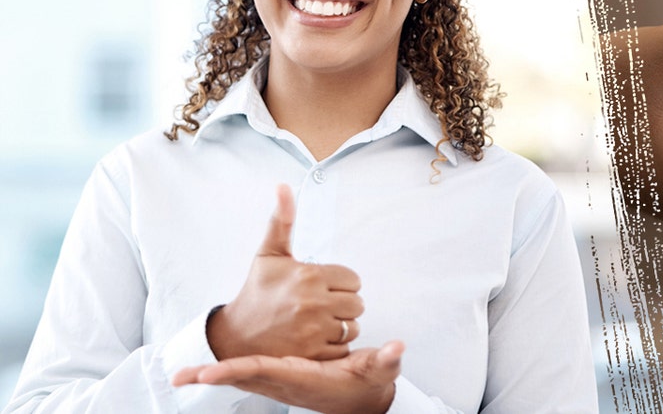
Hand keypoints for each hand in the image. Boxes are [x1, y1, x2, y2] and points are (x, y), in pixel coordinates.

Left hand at [173, 341, 403, 413]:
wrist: (363, 402)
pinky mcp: (281, 378)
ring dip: (212, 376)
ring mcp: (281, 382)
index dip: (236, 370)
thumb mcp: (380, 370)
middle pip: (242, 377)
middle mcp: (287, 381)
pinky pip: (248, 375)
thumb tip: (397, 348)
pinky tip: (208, 371)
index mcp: (303, 376)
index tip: (210, 372)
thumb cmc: (370, 383)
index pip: (264, 370)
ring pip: (241, 378)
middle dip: (211, 377)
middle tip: (178, 376)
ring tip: (180, 375)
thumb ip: (386, 360)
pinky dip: (226, 373)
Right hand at [208, 184, 364, 360]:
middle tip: (320, 306)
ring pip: (352, 327)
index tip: (322, 287)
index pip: (354, 280)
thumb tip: (283, 186)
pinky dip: (334, 347)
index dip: (341, 284)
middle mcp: (313, 303)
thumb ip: (283, 219)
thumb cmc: (257, 291)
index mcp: (309, 275)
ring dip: (340, 326)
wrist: (234, 336)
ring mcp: (313, 331)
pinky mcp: (312, 356)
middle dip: (343, 305)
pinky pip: (343, 349)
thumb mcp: (269, 252)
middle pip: (357, 304)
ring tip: (316, 322)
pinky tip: (314, 339)